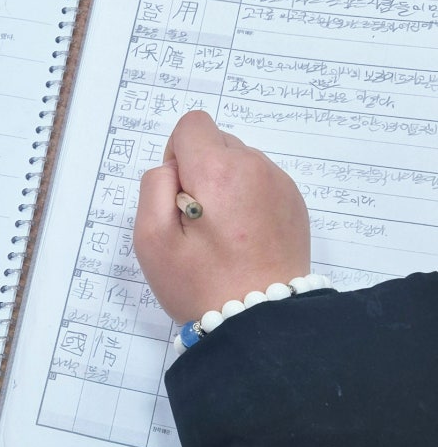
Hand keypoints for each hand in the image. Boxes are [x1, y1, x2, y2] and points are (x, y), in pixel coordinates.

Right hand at [133, 110, 310, 323]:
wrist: (262, 321)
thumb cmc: (201, 284)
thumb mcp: (152, 240)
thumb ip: (155, 186)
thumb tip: (176, 167)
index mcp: (218, 170)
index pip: (192, 125)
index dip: (178, 155)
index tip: (180, 196)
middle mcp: (254, 166)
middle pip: (217, 142)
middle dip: (201, 171)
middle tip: (199, 223)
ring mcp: (279, 183)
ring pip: (240, 161)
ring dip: (226, 184)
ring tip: (224, 233)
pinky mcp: (294, 202)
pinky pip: (261, 181)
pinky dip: (248, 199)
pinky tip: (244, 237)